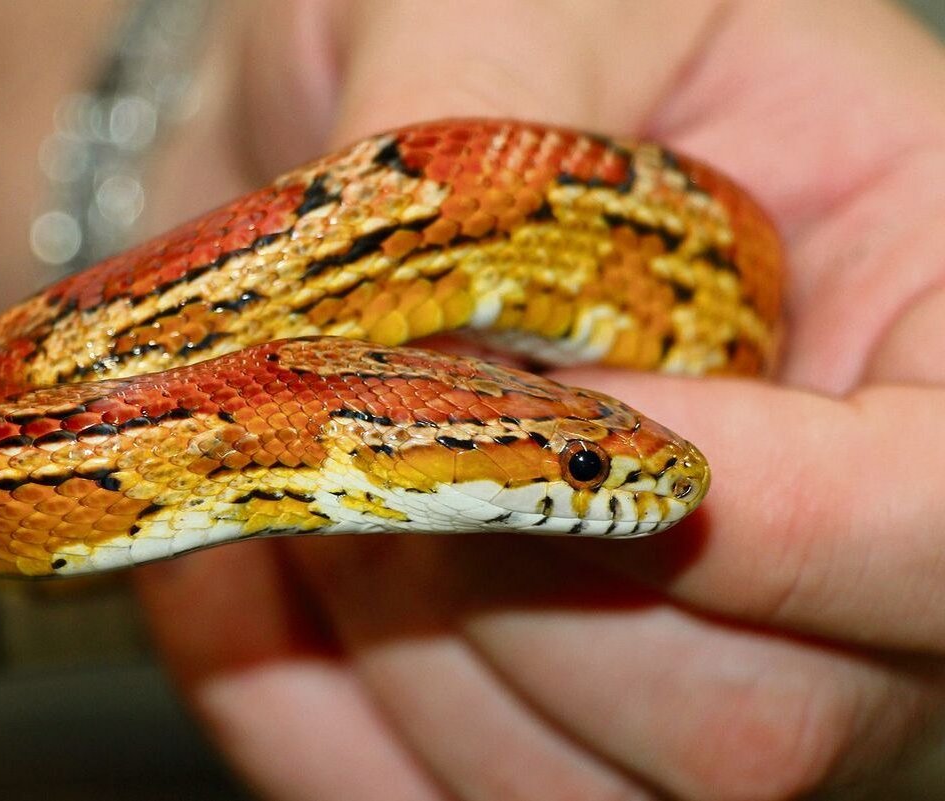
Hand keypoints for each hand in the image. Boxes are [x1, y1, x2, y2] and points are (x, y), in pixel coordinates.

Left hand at [135, 2, 944, 797]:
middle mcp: (844, 563)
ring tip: (323, 452)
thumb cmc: (500, 49)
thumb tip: (432, 356)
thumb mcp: (519, 14)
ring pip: (568, 786)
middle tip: (378, 401)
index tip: (571, 411)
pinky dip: (293, 691)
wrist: (386, 161)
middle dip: (505, 569)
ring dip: (385, 625)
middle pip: (751, 720)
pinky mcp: (535, 732)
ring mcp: (696, 676)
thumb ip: (487, 163)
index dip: (782, 522)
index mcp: (929, 334)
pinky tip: (271, 555)